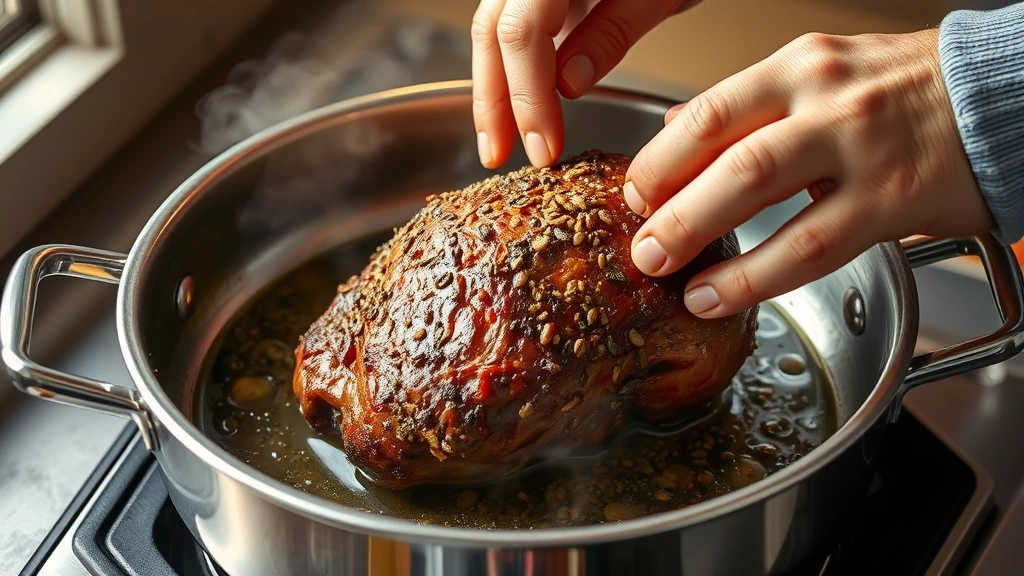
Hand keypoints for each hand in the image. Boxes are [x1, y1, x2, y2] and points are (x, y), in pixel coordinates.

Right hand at [471, 0, 700, 167]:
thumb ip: (612, 31)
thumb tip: (567, 85)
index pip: (523, 33)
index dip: (528, 96)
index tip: (544, 147)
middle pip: (493, 33)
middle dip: (495, 101)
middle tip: (501, 155)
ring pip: (492, 32)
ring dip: (493, 90)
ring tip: (498, 141)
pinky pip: (509, 29)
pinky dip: (509, 71)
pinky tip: (515, 107)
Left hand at [624, 29, 994, 318]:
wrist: (1007, 95)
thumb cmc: (911, 91)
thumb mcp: (826, 74)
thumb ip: (754, 105)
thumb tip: (680, 130)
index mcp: (799, 66)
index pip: (707, 111)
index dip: (659, 159)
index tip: (635, 194)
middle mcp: (822, 97)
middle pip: (717, 147)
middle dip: (661, 199)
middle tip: (635, 239)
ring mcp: (855, 146)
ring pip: (752, 188)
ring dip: (694, 233)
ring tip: (661, 268)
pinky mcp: (889, 198)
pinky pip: (808, 245)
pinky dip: (753, 276)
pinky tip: (719, 295)